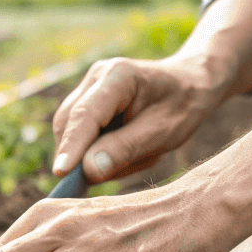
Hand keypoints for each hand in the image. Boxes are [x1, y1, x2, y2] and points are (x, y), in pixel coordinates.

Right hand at [50, 56, 217, 184]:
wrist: (190, 83)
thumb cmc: (182, 106)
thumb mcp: (163, 132)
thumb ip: (126, 149)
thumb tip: (88, 171)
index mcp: (119, 76)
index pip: (86, 115)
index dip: (72, 145)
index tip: (61, 172)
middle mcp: (96, 77)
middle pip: (70, 122)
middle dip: (80, 155)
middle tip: (113, 174)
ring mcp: (89, 87)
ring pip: (71, 130)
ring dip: (90, 153)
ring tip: (133, 156)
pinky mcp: (87, 101)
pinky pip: (80, 133)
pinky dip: (95, 149)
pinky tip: (125, 149)